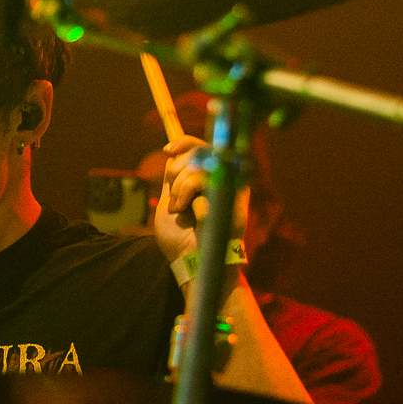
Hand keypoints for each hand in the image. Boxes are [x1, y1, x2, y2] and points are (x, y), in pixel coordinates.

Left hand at [152, 136, 248, 267]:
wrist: (191, 260)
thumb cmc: (181, 238)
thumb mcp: (172, 201)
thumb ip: (176, 178)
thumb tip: (174, 154)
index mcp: (211, 179)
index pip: (202, 147)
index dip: (184, 143)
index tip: (167, 150)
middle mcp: (224, 179)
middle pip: (197, 151)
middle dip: (176, 172)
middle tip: (175, 199)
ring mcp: (231, 185)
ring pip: (197, 166)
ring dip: (180, 189)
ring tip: (180, 209)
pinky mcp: (234, 194)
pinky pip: (201, 181)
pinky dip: (187, 196)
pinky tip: (191, 213)